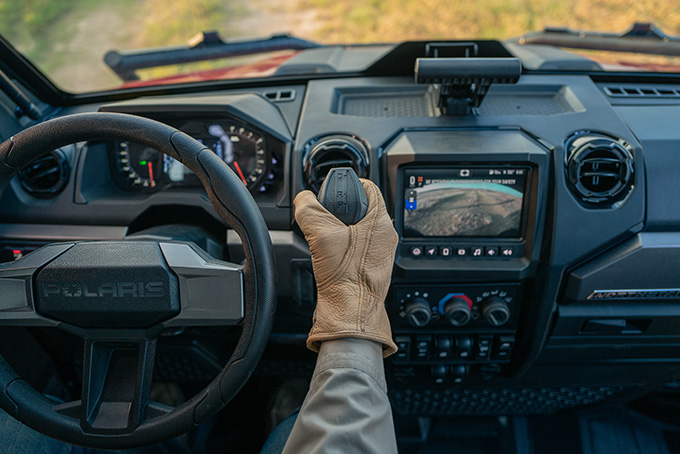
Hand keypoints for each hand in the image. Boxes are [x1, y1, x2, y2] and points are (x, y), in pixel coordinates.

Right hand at [294, 179, 397, 356]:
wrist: (350, 314)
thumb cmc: (345, 280)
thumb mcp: (321, 235)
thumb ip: (309, 209)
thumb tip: (303, 199)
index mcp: (382, 222)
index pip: (368, 187)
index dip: (346, 186)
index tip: (331, 194)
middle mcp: (386, 236)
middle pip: (362, 207)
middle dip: (340, 210)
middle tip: (325, 218)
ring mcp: (381, 252)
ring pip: (358, 228)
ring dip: (340, 229)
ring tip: (326, 239)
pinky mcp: (372, 266)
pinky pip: (357, 246)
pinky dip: (342, 246)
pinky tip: (330, 255)